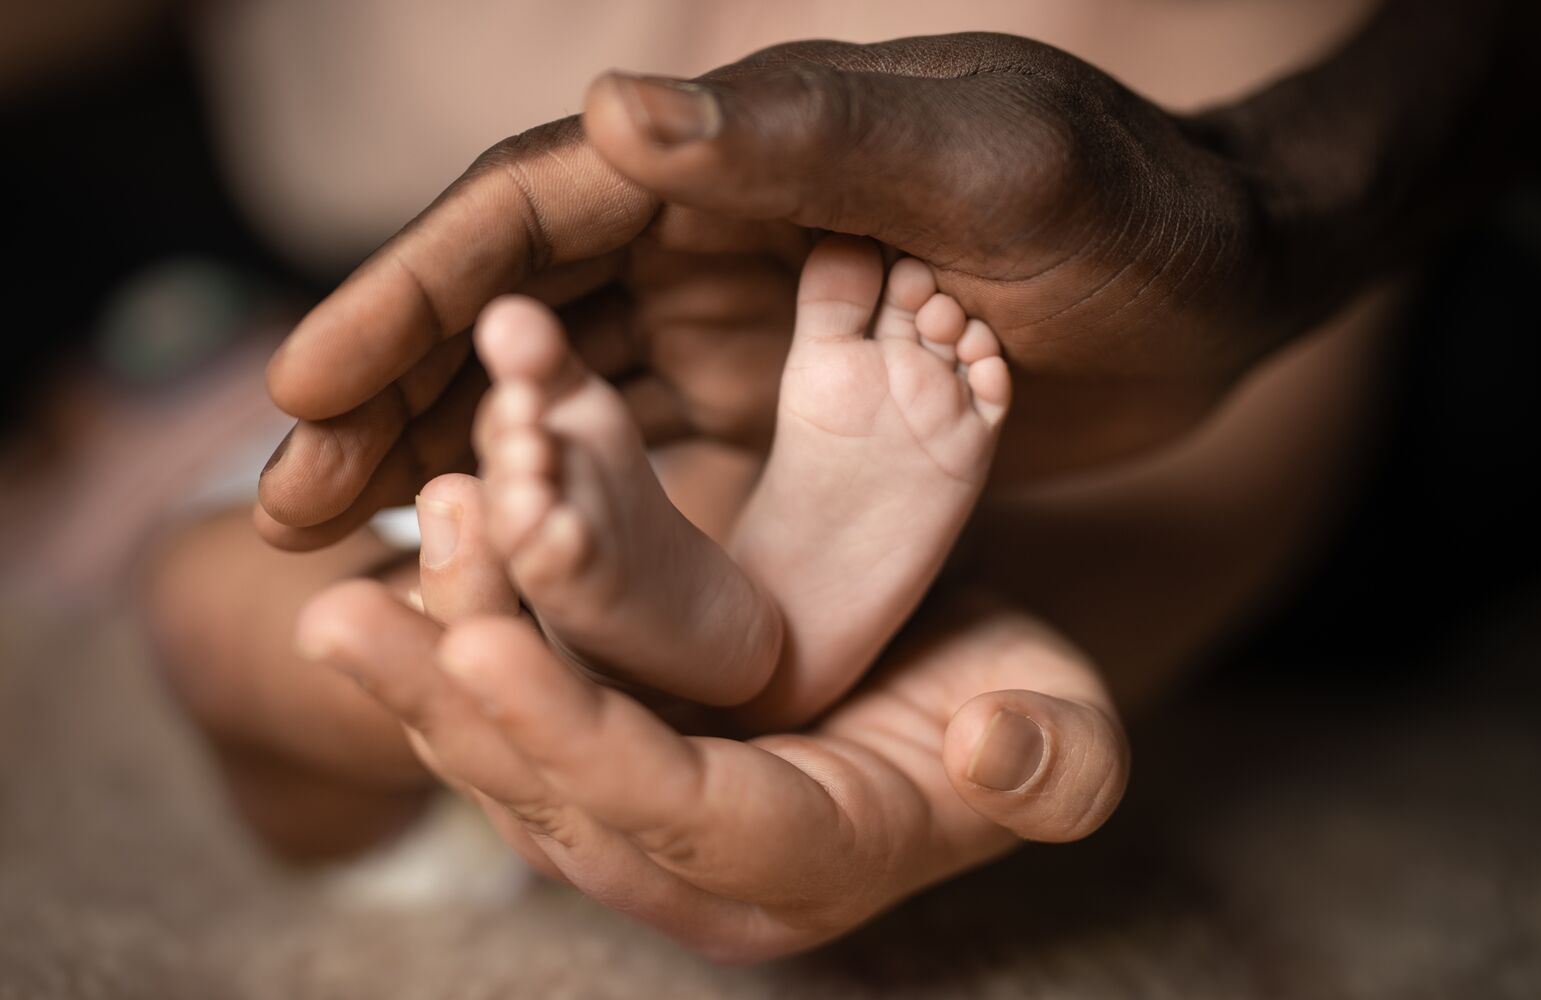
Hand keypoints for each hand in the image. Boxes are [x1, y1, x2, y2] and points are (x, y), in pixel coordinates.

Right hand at [258, 32, 1297, 548]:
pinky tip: (494, 563)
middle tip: (290, 506)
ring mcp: (734, 319)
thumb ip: (813, 139)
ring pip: (554, 390)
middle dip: (394, 399)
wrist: (1223, 282)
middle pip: (512, 312)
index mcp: (730, 153)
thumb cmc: (1127, 209)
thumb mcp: (988, 161)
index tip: (306, 385)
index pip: (531, 216)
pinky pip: (638, 452)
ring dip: (451, 461)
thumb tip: (614, 121)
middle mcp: (707, 229)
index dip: (410, 295)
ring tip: (349, 547)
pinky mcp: (774, 399)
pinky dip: (555, 503)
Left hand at [297, 473, 1128, 960]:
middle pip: (552, 792)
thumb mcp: (1064, 731)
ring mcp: (638, 807)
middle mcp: (693, 859)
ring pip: (509, 742)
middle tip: (343, 617)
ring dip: (430, 651)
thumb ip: (1053, 766)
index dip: (577, 744)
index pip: (674, 815)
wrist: (951, 680)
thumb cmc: (1015, 705)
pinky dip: (464, 614)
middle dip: (448, 706)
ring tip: (366, 557)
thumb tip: (992, 753)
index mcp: (801, 861)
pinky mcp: (606, 743)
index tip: (482, 655)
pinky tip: (427, 531)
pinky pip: (520, 689)